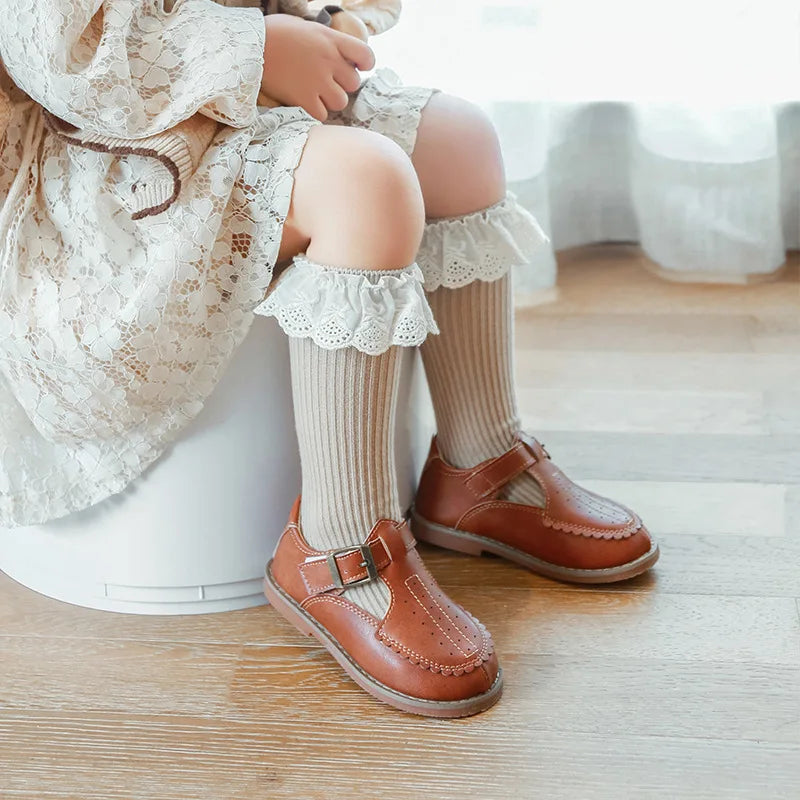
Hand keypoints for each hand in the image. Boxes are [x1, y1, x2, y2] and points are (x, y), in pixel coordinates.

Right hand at [260, 14, 374, 121]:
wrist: (249, 47)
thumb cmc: (274, 34)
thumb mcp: (306, 27)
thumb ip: (326, 41)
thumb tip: (338, 53)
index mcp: (331, 40)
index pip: (366, 55)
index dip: (364, 64)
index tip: (355, 66)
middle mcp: (328, 60)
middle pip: (354, 83)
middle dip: (343, 84)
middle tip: (327, 81)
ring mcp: (317, 81)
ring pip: (341, 102)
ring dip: (331, 100)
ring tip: (316, 93)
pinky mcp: (303, 99)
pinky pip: (322, 114)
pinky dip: (316, 112)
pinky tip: (306, 102)